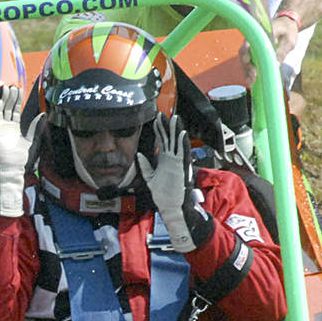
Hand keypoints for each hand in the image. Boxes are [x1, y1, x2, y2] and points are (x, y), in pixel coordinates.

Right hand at [0, 84, 38, 217]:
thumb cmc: (22, 161)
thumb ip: (37, 127)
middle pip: (6, 107)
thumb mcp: (33, 141)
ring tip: (6, 88)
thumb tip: (44, 115)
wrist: (13, 172)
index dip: (17, 100)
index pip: (14, 110)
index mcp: (14, 128)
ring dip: (1, 99)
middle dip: (10, 96)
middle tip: (14, 85)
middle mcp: (4, 127)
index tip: (20, 89)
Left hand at [136, 115, 209, 252]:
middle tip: (163, 113)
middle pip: (169, 139)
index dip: (159, 130)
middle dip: (166, 126)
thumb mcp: (150, 178)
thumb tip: (139, 155)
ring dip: (176, 131)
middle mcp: (171, 159)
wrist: (172, 207)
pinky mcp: (181, 167)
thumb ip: (145, 166)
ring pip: (177, 143)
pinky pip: (182, 153)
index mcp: (164, 160)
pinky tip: (181, 134)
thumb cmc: (163, 195)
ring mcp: (177, 162)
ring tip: (175, 118)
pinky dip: (182, 143)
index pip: (162, 141)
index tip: (156, 119)